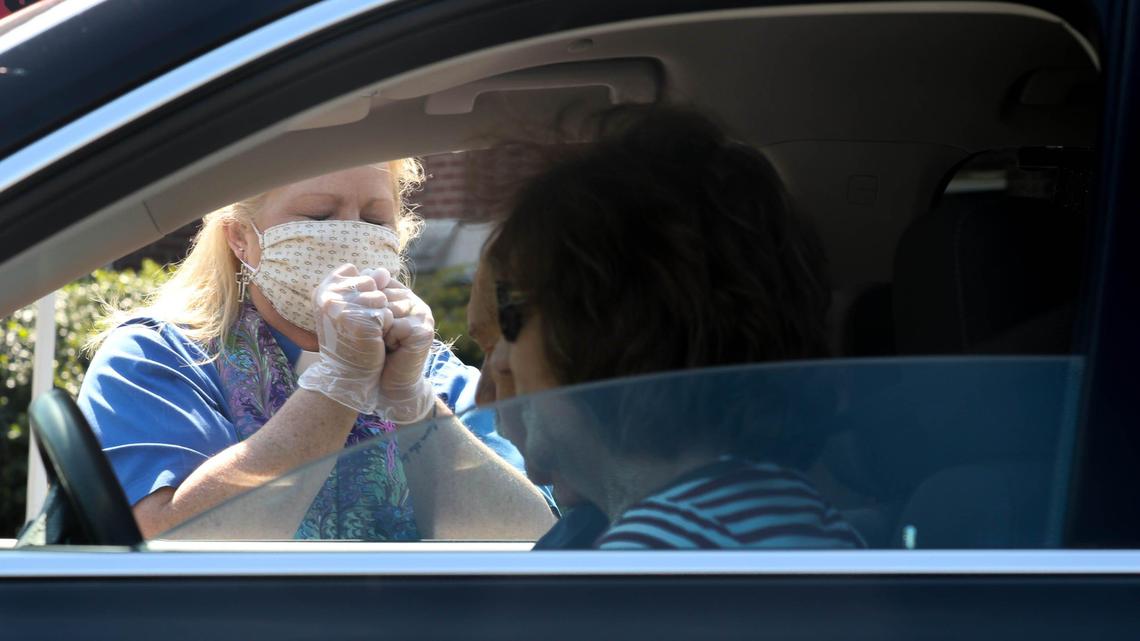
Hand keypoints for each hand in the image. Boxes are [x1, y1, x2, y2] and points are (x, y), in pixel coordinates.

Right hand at [296, 264, 388, 412]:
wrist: (348, 374)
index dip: (363, 291)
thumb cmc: (351, 339)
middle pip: (370, 282)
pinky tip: (373, 339)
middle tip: (360, 326)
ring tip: (366, 332)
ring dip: (381, 315)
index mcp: (322, 290)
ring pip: (380, 297)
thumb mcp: (352, 308)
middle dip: (373, 303)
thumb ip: (364, 285)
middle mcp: (328, 297)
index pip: (356, 272)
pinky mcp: (360, 321)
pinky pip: (386, 312)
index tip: (353, 314)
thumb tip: (383, 271)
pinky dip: (386, 326)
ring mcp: (343, 308)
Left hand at [368, 267, 436, 423]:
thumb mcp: (364, 320)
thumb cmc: (372, 352)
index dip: (363, 302)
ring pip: (388, 310)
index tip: (359, 321)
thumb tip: (357, 267)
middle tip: (372, 338)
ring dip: (378, 331)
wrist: (386, 384)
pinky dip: (388, 340)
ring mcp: (422, 314)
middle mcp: (413, 301)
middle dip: (370, 319)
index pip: (377, 281)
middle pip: (381, 295)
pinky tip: (392, 350)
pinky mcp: (425, 330)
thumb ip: (363, 295)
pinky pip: (397, 326)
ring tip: (381, 344)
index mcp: (400, 294)